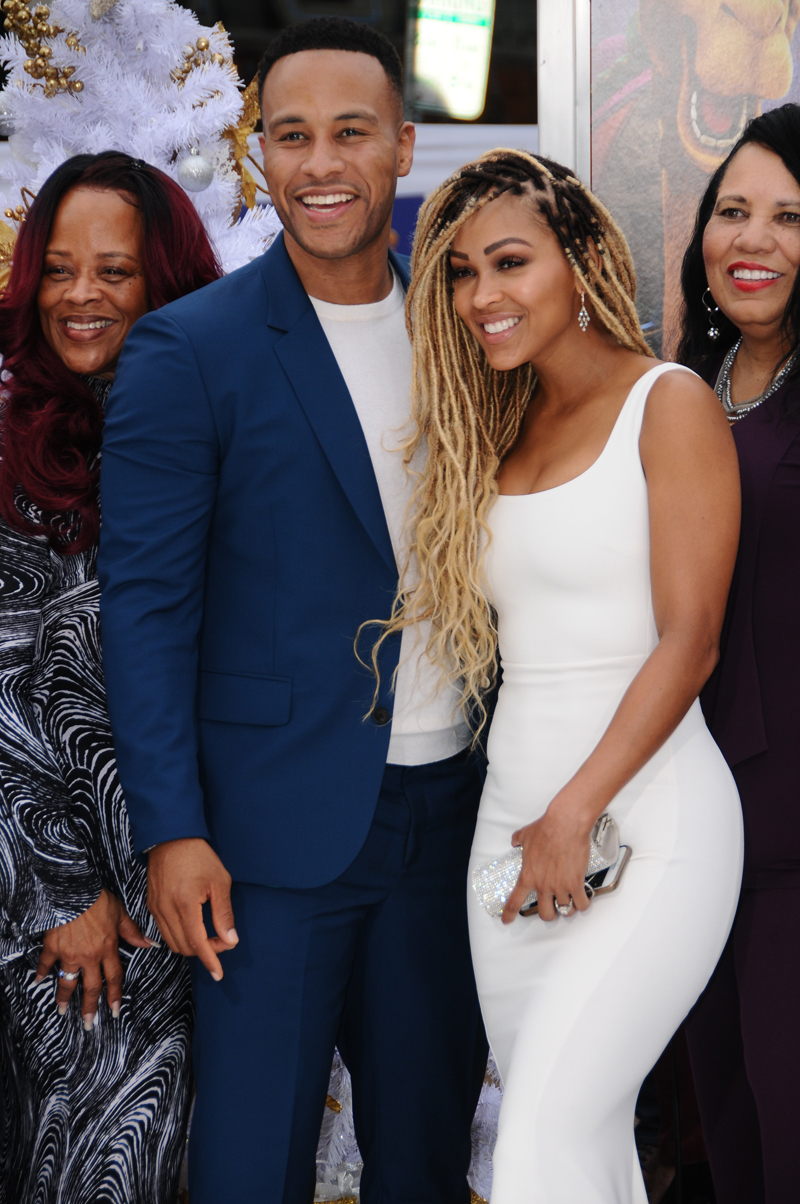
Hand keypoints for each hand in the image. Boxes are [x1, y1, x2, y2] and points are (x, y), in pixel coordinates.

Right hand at [35, 888, 152, 1026]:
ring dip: (64, 998)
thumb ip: (133, 932)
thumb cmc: (98, 900)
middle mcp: (90, 956)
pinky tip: (37, 982)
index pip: (113, 978)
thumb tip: (150, 944)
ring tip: (62, 1011)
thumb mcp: (120, 914)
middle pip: (91, 987)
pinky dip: (41, 972)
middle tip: (88, 1023)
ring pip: (68, 981)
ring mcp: (70, 953)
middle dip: (90, 1007)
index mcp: (108, 948)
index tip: (114, 1011)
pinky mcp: (53, 947)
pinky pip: (46, 964)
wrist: (75, 891)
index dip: (114, 996)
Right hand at [146, 838, 237, 980]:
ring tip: (210, 936)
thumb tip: (230, 940)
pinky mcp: (151, 905)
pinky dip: (178, 937)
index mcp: (185, 905)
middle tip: (222, 941)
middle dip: (204, 951)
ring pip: (171, 942)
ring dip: (190, 946)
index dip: (210, 960)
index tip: (219, 974)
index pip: (197, 943)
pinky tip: (192, 930)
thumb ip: (223, 914)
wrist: (171, 837)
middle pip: (183, 947)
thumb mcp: (219, 882)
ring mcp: (155, 908)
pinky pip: (163, 931)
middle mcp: (166, 910)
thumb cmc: (199, 856)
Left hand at [503, 798, 594, 924]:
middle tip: (553, 908)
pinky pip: (582, 904)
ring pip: (565, 910)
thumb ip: (518, 840)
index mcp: (528, 876)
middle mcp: (543, 885)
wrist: (565, 825)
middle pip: (546, 914)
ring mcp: (560, 886)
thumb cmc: (546, 829)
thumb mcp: (525, 835)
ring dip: (569, 907)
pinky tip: (583, 899)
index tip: (507, 921)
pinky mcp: (576, 883)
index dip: (510, 914)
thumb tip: (515, 841)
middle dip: (550, 914)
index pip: (515, 901)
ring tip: (571, 901)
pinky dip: (583, 904)